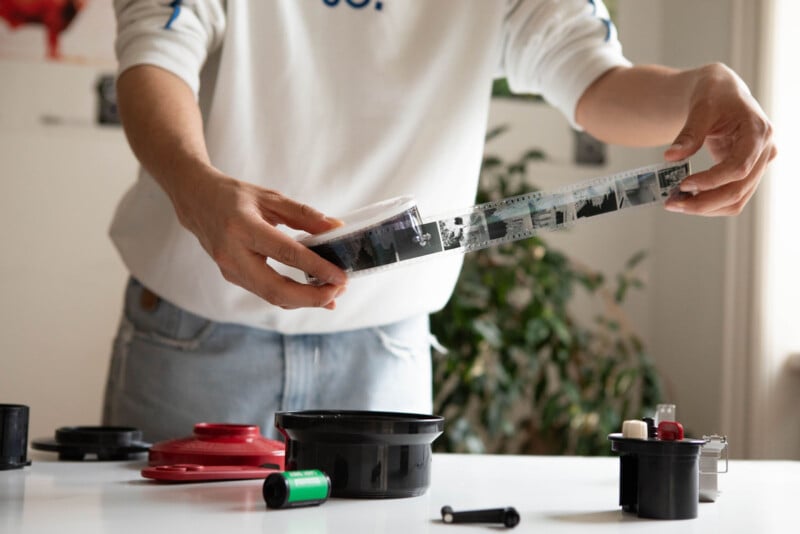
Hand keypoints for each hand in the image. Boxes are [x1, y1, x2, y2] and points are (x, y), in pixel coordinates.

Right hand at [172, 169, 347, 309]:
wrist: (196, 201)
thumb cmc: (234, 196)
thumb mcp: (270, 197)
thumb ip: (304, 215)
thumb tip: (336, 228)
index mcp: (243, 228)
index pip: (286, 254)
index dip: (317, 268)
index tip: (341, 277)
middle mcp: (233, 254)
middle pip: (277, 289)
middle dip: (312, 297)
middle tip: (339, 291)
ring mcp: (230, 270)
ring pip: (272, 297)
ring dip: (305, 300)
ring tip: (332, 293)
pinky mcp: (233, 277)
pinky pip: (266, 293)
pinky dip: (292, 297)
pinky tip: (312, 294)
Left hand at [664, 63, 776, 215]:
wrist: (722, 92)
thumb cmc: (715, 94)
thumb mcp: (701, 107)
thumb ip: (689, 133)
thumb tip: (671, 157)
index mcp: (758, 132)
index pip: (739, 167)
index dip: (711, 181)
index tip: (683, 185)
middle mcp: (764, 152)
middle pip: (738, 190)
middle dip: (703, 202)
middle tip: (671, 203)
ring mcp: (757, 165)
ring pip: (736, 200)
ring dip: (705, 207)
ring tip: (674, 203)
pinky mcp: (745, 173)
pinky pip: (731, 197)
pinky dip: (709, 203)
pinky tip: (685, 200)